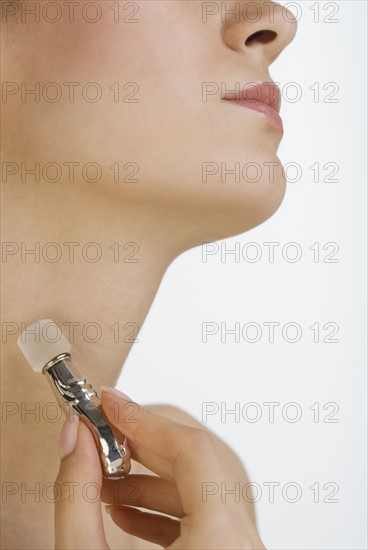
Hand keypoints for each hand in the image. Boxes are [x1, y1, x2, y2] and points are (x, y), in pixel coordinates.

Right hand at [54, 388, 264, 548]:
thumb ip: (77, 500)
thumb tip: (75, 441)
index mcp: (221, 542)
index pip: (192, 450)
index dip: (144, 419)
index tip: (110, 403)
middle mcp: (242, 544)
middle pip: (199, 463)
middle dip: (144, 443)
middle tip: (104, 430)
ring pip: (202, 489)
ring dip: (150, 477)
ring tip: (105, 478)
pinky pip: (205, 516)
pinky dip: (166, 506)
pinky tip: (125, 510)